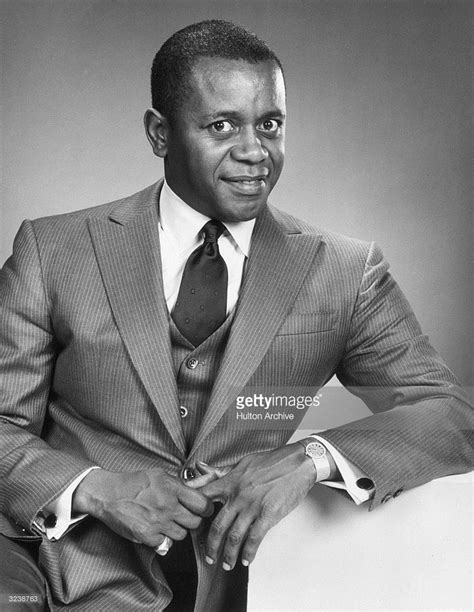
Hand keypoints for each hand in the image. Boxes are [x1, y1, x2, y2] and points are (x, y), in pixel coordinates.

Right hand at [72, 468, 213, 547]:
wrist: (108, 494)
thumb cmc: (134, 483)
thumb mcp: (160, 475)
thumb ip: (181, 484)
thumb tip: (206, 482)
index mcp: (173, 488)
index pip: (203, 504)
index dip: (206, 509)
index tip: (203, 509)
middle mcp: (167, 505)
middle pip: (195, 522)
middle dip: (192, 521)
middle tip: (183, 517)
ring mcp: (157, 522)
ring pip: (181, 535)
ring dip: (176, 531)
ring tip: (165, 522)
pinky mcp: (147, 536)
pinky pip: (165, 545)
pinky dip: (162, 540)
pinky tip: (154, 530)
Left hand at [192, 444, 315, 569]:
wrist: (297, 463)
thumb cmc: (271, 461)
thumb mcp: (242, 462)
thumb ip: (220, 471)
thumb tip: (199, 467)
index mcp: (230, 482)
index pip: (204, 497)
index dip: (193, 512)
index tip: (189, 526)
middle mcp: (238, 495)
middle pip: (217, 525)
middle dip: (211, 546)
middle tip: (209, 557)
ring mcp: (253, 506)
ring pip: (234, 536)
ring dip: (229, 554)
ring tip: (227, 564)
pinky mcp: (268, 514)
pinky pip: (255, 538)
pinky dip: (249, 552)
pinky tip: (246, 560)